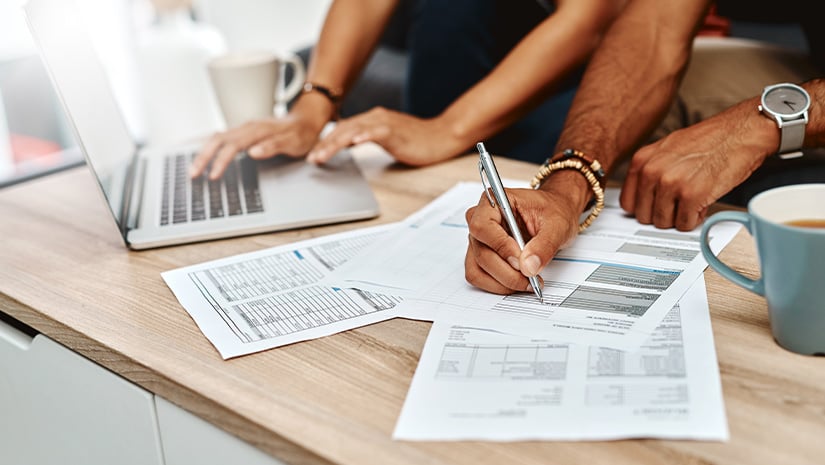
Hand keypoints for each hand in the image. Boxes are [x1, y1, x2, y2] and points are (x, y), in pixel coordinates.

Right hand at [190, 113, 323, 179]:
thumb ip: (273, 146)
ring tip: (194, 170)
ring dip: (204, 153)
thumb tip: (253, 152)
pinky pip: (222, 139)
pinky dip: (210, 149)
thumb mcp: (293, 142)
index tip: (213, 175)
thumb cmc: (300, 134)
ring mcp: (244, 129)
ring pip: (217, 138)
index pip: (232, 146)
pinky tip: (204, 158)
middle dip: (203, 157)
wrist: (305, 121)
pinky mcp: (243, 133)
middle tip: (193, 174)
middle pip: (218, 140)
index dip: (220, 161)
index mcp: (257, 130)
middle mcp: (247, 127)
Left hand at [306, 107, 462, 165]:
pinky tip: (354, 142)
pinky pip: (376, 132)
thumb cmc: (417, 141)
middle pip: (343, 129)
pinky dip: (363, 136)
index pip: (343, 129)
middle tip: (311, 158)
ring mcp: (385, 123)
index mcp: (372, 120)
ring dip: (335, 143)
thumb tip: (351, 144)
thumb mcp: (387, 139)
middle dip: (324, 144)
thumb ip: (369, 138)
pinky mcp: (395, 131)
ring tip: (322, 155)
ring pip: (353, 131)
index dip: (325, 142)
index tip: (313, 155)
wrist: (442, 136)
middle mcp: (375, 117)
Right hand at [464, 185, 581, 294]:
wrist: (553, 216)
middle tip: (531, 278)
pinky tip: (517, 283)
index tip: (521, 260)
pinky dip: (497, 285)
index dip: (500, 247)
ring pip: (478, 269)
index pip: (483, 227)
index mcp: (493, 202)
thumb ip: (544, 245)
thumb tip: (528, 267)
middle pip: (481, 253)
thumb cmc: (552, 212)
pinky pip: (479, 277)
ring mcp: (478, 240)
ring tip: (527, 282)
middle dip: (506, 272)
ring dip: (502, 282)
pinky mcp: (480, 256)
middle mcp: (479, 220)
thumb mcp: (557, 224)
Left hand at [619, 104, 773, 230]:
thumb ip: (651, 169)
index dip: (643, 208)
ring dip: (679, 217)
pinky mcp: (692, 195)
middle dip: (662, 214)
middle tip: (678, 204)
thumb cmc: (710, 140)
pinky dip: (695, 218)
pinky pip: (685, 224)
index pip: (627, 202)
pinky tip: (703, 202)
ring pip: (663, 222)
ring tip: (692, 199)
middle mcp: (653, 171)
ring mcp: (671, 184)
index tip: (654, 208)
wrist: (741, 132)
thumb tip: (642, 195)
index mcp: (643, 160)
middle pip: (644, 215)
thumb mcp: (668, 148)